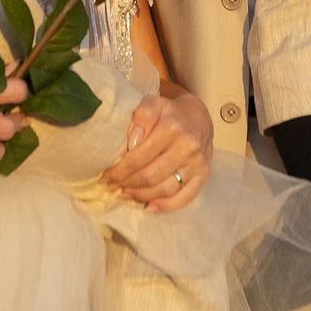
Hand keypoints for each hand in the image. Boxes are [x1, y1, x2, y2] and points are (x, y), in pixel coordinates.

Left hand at [102, 92, 212, 210]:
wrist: (199, 117)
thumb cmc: (169, 112)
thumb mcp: (153, 104)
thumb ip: (140, 117)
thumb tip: (132, 143)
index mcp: (172, 128)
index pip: (139, 157)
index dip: (119, 170)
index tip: (106, 174)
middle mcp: (187, 147)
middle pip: (150, 176)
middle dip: (127, 184)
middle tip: (112, 185)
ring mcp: (197, 163)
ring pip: (165, 189)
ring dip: (141, 196)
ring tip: (125, 194)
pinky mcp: (204, 175)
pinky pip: (184, 198)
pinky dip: (165, 206)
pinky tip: (149, 206)